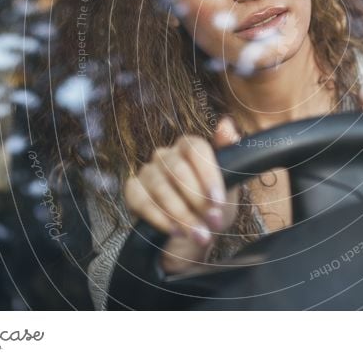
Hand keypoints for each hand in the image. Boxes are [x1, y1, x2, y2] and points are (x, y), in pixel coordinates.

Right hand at [123, 116, 241, 261]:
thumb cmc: (212, 207)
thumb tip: (227, 125)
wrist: (193, 237)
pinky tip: (176, 232)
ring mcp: (147, 172)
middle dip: (197, 200)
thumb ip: (231, 153)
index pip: (196, 148)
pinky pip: (142, 202)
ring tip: (199, 235)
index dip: (208, 174)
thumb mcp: (229, 184)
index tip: (218, 200)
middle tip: (212, 222)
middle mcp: (165, 155)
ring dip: (182, 215)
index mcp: (188, 147)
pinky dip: (160, 219)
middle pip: (178, 170)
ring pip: (161, 188)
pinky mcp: (132, 191)